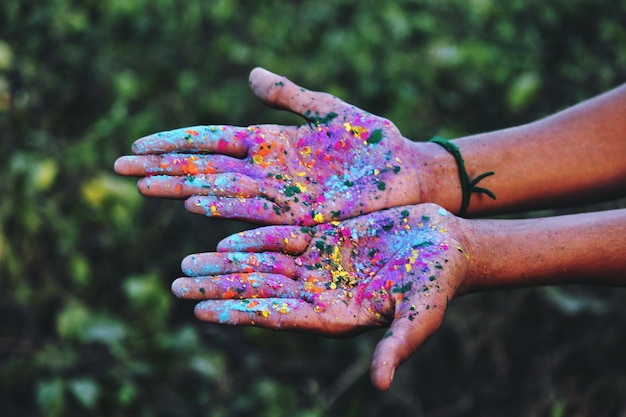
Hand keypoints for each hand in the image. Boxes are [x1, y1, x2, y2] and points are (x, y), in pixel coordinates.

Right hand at [114, 67, 426, 224]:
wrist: (408, 173)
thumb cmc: (375, 144)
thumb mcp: (330, 112)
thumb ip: (289, 96)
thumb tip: (248, 74)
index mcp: (271, 143)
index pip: (212, 140)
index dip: (177, 142)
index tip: (140, 143)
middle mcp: (267, 170)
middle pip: (206, 166)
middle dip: (164, 166)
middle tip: (120, 166)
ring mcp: (281, 192)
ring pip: (222, 187)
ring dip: (183, 186)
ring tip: (144, 184)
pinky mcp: (302, 213)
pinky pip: (256, 210)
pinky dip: (226, 206)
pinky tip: (196, 203)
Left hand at [171, 204, 468, 389]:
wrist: (448, 246)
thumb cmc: (439, 284)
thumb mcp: (419, 317)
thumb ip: (397, 346)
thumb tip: (380, 385)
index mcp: (335, 316)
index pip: (277, 317)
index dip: (239, 312)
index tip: (200, 310)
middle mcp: (320, 294)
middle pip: (260, 291)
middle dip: (220, 287)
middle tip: (178, 284)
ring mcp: (320, 267)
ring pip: (263, 266)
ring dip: (227, 264)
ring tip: (189, 263)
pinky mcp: (326, 240)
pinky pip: (282, 239)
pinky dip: (255, 238)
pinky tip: (227, 236)